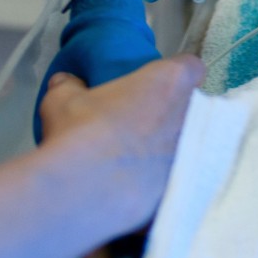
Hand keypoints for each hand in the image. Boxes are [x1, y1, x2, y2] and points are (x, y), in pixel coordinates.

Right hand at [38, 55, 205, 226]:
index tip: (159, 87)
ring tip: (142, 161)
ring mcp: (192, 152)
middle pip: (195, 108)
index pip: (191, 67)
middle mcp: (190, 113)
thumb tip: (65, 82)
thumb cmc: (81, 131)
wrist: (85, 190)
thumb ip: (69, 85)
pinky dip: (166, 182)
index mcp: (169, 81)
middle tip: (147, 125)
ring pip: (192, 145)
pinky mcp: (186, 187)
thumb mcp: (62, 100)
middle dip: (176, 114)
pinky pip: (181, 179)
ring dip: (172, 149)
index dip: (177, 76)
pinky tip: (141, 190)